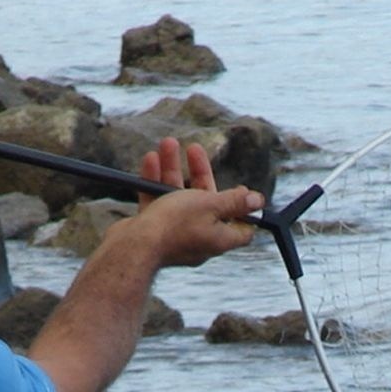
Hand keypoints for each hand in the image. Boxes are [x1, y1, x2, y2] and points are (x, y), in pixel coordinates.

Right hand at [134, 137, 263, 266]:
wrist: (133, 247)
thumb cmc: (174, 226)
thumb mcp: (211, 205)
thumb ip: (233, 201)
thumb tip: (257, 200)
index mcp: (219, 238)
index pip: (241, 227)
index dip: (244, 208)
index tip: (241, 190)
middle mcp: (199, 239)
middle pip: (206, 203)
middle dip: (199, 173)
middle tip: (194, 149)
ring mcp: (174, 236)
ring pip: (177, 199)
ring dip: (172, 170)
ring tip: (167, 144)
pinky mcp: (153, 232)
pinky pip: (156, 204)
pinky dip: (153, 183)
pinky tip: (150, 160)